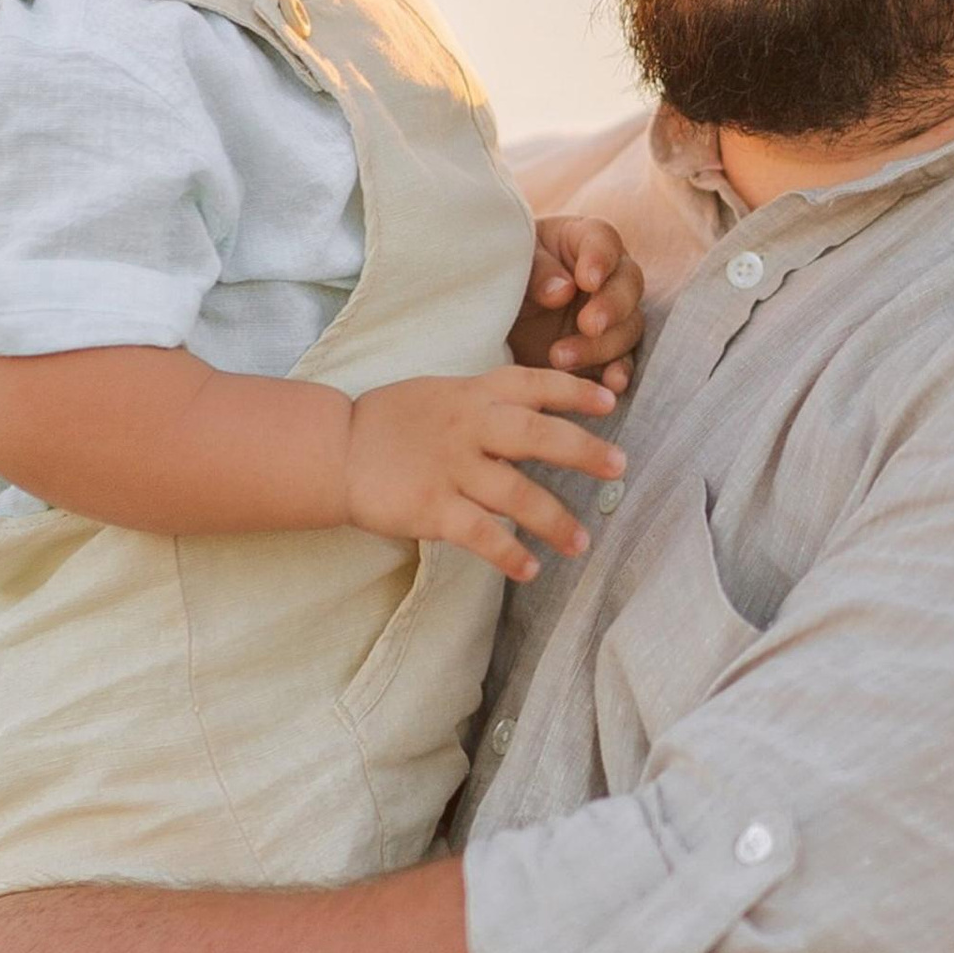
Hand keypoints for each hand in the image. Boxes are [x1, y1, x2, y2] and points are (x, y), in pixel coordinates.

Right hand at [345, 367, 623, 583]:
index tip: (610, 402)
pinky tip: (531, 569)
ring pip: (516, 493)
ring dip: (555, 520)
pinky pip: (481, 534)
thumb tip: (542, 412)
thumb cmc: (393, 421)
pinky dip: (509, 553)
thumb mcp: (443, 393)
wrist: (335, 450)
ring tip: (582, 542)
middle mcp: (468, 426)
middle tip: (618, 466)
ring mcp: (450, 468)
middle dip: (582, 450)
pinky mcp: (431, 508)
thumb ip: (489, 401)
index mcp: (473, 393)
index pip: (533, 384)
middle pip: (536, 435)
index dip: (574, 391)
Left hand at [511, 219, 643, 395]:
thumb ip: (537, 271)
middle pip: (628, 285)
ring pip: (628, 327)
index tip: (587, 280)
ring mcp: (610, 316)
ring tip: (559, 358)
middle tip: (588, 325)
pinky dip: (619, 374)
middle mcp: (607, 277)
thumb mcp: (512, 265)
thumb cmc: (502, 276)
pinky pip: (623, 363)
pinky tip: (609, 384)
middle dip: (612, 306)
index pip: (604, 241)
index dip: (601, 260)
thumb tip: (563, 291)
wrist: (488, 315)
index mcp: (583, 241)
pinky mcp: (604, 353)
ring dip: (601, 346)